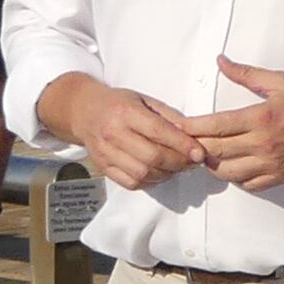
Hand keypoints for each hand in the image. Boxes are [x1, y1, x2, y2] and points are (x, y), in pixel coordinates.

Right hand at [67, 82, 202, 191]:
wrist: (84, 111)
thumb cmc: (117, 104)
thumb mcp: (144, 100)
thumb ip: (169, 118)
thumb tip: (193, 135)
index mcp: (125, 112)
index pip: (159, 132)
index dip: (183, 145)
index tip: (199, 153)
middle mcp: (113, 133)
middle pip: (153, 157)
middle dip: (178, 163)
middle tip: (191, 162)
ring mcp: (106, 153)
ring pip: (143, 173)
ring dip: (166, 174)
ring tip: (176, 167)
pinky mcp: (103, 167)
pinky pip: (132, 182)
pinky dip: (150, 181)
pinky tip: (158, 172)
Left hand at [196, 57, 283, 190]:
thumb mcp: (281, 82)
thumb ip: (247, 74)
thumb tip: (221, 62)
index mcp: (262, 118)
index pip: (216, 126)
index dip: (192, 127)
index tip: (178, 125)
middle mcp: (264, 144)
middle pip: (216, 152)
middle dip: (195, 147)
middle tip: (184, 141)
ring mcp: (271, 164)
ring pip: (227, 173)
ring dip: (212, 165)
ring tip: (206, 154)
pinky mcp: (279, 177)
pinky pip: (248, 184)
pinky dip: (234, 177)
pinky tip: (231, 166)